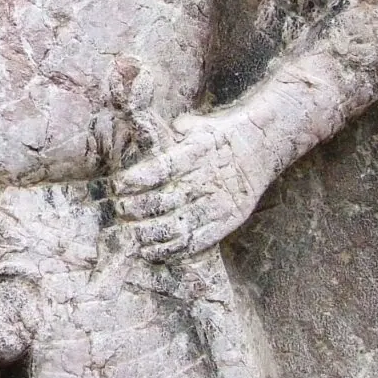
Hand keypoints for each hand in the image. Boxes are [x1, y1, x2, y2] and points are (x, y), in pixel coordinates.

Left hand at [111, 108, 270, 260]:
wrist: (259, 147)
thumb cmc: (220, 135)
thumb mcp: (199, 125)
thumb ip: (176, 130)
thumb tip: (148, 125)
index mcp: (198, 153)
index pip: (161, 169)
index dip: (137, 180)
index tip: (118, 186)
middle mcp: (208, 179)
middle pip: (165, 200)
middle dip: (137, 209)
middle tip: (120, 211)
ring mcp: (220, 202)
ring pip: (180, 224)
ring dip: (151, 233)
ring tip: (132, 236)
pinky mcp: (229, 219)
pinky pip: (199, 240)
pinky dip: (174, 249)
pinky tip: (154, 252)